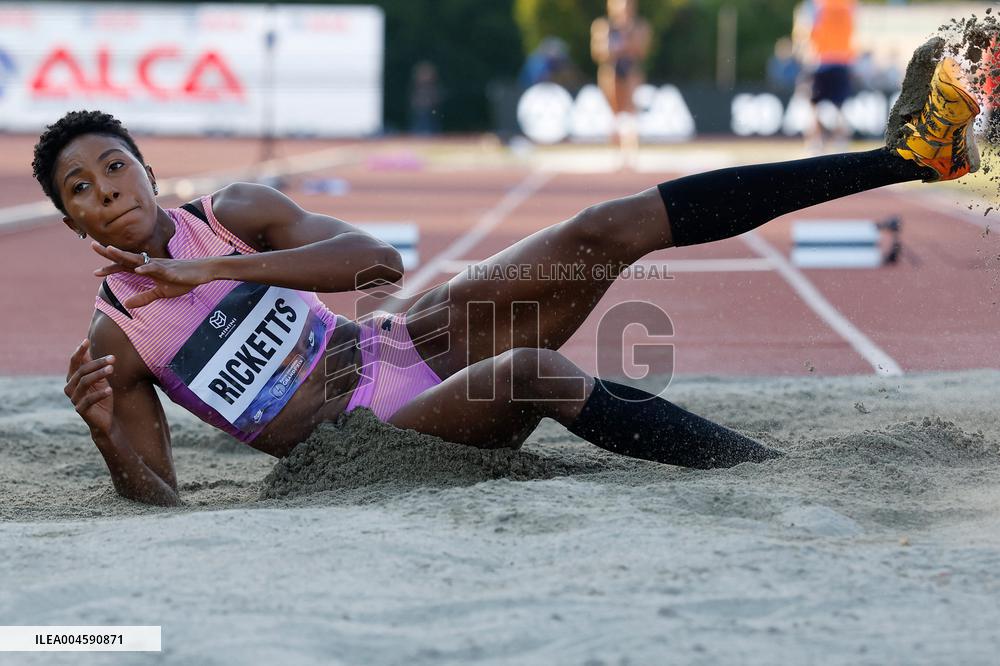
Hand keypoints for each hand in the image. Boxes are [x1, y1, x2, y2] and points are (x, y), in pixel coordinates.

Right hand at [64, 339, 114, 437]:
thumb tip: (86, 343)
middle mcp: (70, 388)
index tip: (86, 340)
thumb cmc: (101, 396)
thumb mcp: (99, 379)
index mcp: (73, 378)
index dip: (79, 351)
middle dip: (97, 363)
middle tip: (113, 358)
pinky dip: (100, 394)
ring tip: (112, 369)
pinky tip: (110, 390)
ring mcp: (74, 399)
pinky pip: (89, 399)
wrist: (104, 420)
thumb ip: (92, 365)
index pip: (74, 362)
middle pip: (81, 371)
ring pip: (84, 383)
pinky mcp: (80, 410)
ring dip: (99, 374)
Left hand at [92, 242, 215, 307]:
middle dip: (109, 253)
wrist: (202, 271)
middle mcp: (149, 264)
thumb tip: (126, 305)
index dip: (110, 269)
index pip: (124, 267)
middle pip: (126, 258)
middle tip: (93, 245)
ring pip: (138, 259)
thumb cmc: (183, 280)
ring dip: (123, 255)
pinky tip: (137, 270)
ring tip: (110, 251)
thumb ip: (144, 298)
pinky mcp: (169, 269)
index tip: (95, 273)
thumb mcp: (162, 292)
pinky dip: (146, 268)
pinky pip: (156, 268)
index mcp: (146, 269)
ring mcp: (159, 265)